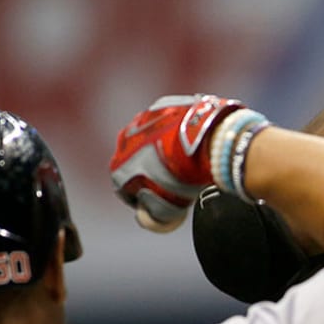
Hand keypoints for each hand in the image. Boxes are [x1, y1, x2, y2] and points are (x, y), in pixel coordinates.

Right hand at [109, 94, 244, 231]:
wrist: (204, 141)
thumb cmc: (183, 178)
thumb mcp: (168, 210)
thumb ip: (152, 217)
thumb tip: (146, 215)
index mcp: (119, 167)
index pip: (125, 191)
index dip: (142, 199)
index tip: (160, 203)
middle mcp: (123, 141)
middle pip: (135, 162)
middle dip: (150, 172)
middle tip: (174, 181)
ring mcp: (141, 120)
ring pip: (148, 140)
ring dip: (160, 149)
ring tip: (183, 159)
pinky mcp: (161, 106)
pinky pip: (165, 123)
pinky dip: (173, 131)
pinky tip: (189, 141)